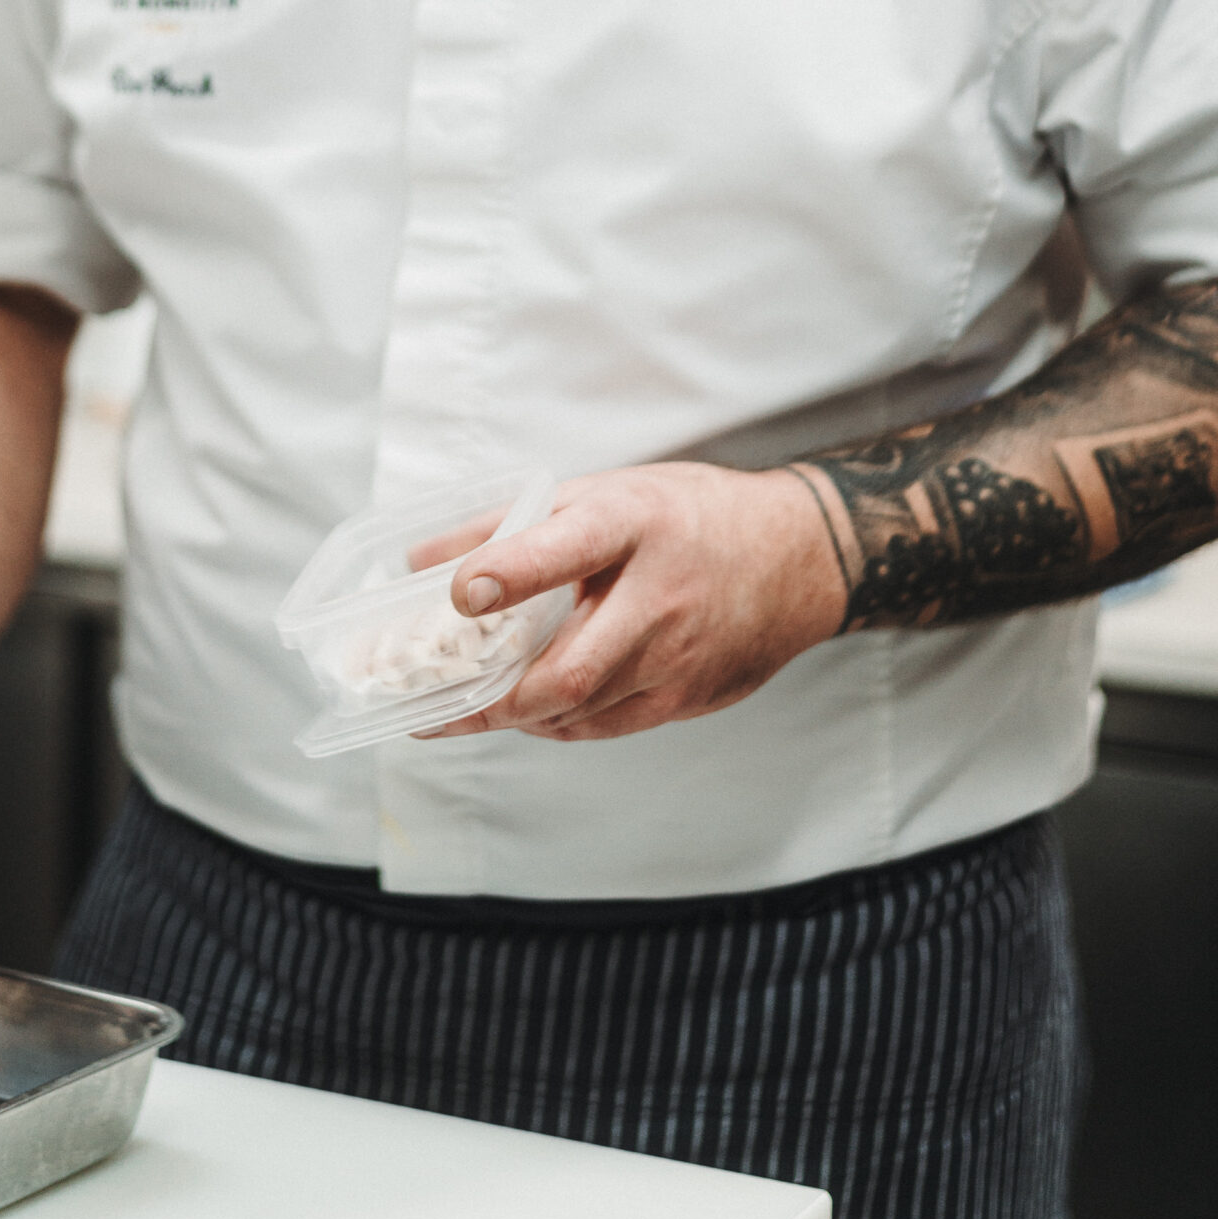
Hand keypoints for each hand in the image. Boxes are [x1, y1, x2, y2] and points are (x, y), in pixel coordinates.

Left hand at [421, 462, 846, 741]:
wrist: (797, 557)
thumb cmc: (686, 516)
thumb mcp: (603, 492)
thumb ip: (511, 525)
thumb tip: (421, 559)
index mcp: (637, 523)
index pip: (569, 546)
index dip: (510, 572)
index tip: (458, 593)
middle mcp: (662, 597)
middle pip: (571, 668)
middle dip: (493, 699)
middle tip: (430, 708)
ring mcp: (681, 658)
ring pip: (582, 710)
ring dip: (516, 716)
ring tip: (459, 713)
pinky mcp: (691, 698)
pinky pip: (608, 726)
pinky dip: (559, 722)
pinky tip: (528, 710)